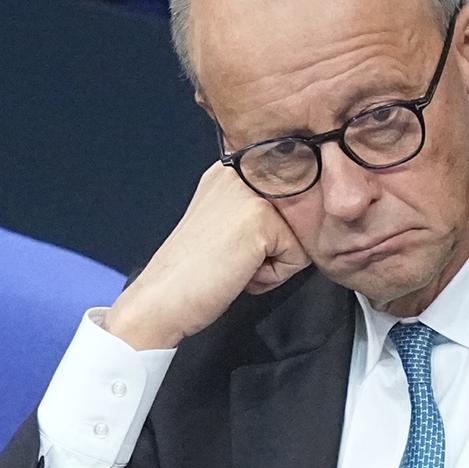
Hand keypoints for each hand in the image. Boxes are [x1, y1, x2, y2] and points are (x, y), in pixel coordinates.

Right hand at [104, 164, 310, 349]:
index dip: (271, 233)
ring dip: (274, 262)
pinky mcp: (261, 219)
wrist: (161, 300)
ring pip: (302, 236)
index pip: (290, 196)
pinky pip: (299, 257)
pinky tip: (237, 272)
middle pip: (300, 214)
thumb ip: (260, 208)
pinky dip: (273, 276)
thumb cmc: (192, 272)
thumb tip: (307, 211)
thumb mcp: (228, 223)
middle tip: (232, 256)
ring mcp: (251, 191)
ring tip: (234, 263)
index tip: (235, 245)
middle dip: (275, 246)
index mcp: (232, 168)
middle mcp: (241, 170)